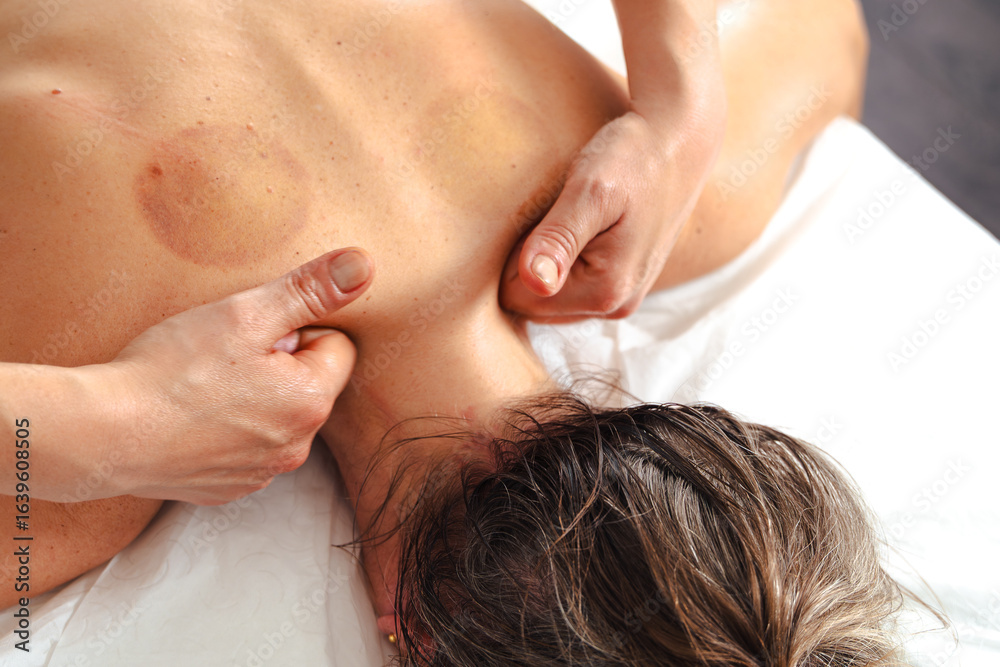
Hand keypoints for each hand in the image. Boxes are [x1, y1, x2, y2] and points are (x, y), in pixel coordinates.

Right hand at [99, 248, 372, 504]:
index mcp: (311, 402)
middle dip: (277, 363)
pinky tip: (190, 416)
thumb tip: (363, 265)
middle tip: (225, 356)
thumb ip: (309, 290)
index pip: (337, 347)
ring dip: (253, 397)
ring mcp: (262, 473)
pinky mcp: (228, 488)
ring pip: (276, 416)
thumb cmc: (172, 371)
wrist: (103, 435)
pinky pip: (245, 447)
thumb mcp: (246, 315)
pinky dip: (226, 429)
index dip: (297, 329)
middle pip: (307, 383)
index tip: (254, 333)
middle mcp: (297, 446)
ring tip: (203, 385)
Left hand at [501, 99, 724, 322]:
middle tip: (550, 215)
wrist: (680, 141)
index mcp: (605, 292)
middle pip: (534, 303)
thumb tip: (534, 282)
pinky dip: (565, 261)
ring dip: (546, 262)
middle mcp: (615, 307)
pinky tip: (579, 227)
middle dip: (528, 264)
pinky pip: (572, 286)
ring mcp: (621, 298)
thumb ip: (558, 239)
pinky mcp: (623, 284)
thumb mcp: (591, 190)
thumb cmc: (634, 157)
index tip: (535, 218)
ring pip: (550, 297)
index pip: (519, 298)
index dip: (514, 258)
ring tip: (566, 219)